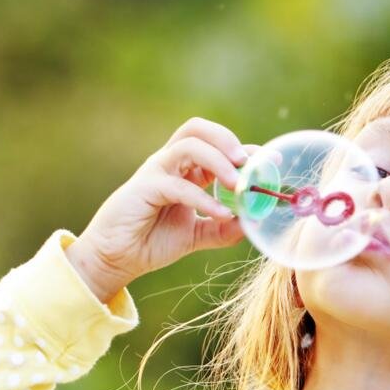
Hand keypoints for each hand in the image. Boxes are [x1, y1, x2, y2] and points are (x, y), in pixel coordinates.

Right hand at [65, 117, 254, 301]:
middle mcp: (170, 164)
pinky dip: (203, 198)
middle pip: (198, 130)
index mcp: (184, 171)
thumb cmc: (151, 242)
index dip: (246, 150)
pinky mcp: (144, 187)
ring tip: (238, 184)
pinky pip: (178, 184)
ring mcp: (155, 171)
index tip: (273, 161)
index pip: (217, 146)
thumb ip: (223, 228)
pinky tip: (221, 214)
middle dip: (228, 140)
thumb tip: (252, 223)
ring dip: (218, 160)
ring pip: (189, 146)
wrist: (116, 259)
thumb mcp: (196, 235)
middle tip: (249, 164)